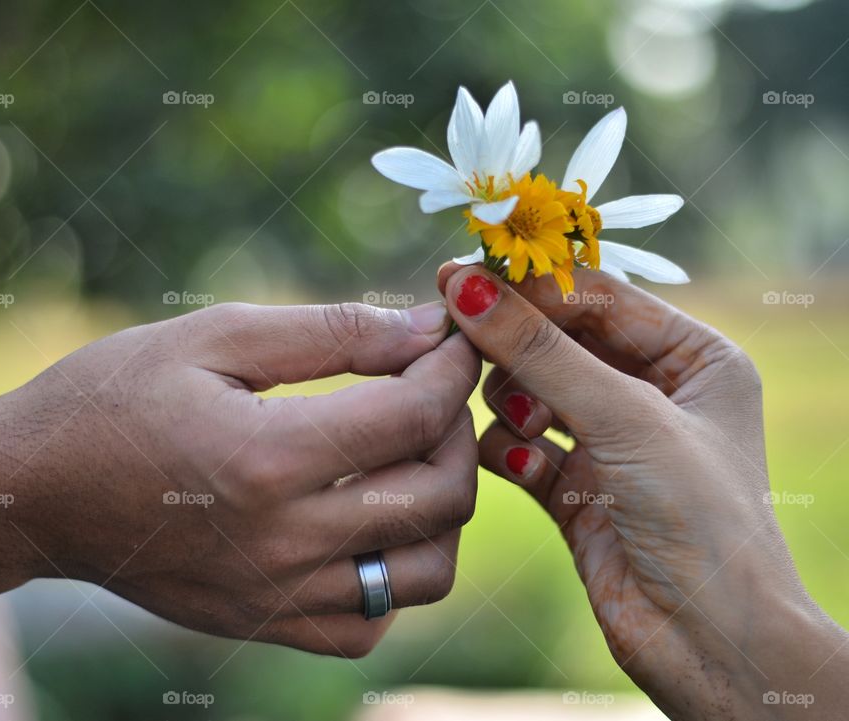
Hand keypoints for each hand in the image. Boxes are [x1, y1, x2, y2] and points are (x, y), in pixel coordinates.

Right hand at [0, 301, 479, 657]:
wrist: (33, 490)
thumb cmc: (114, 397)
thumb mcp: (215, 337)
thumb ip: (333, 332)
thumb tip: (427, 328)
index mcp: (268, 458)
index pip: (415, 416)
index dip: (452, 368)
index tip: (452, 339)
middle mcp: (281, 542)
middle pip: (440, 497)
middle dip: (459, 428)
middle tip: (434, 388)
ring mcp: (275, 595)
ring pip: (426, 572)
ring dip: (441, 507)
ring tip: (411, 455)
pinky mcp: (262, 623)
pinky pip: (370, 621)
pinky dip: (394, 573)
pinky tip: (368, 523)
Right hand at [439, 264, 848, 718]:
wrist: (709, 644)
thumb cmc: (701, 520)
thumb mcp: (626, 418)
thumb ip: (541, 351)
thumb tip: (467, 289)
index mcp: (692, 358)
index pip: (597, 298)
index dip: (528, 286)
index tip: (459, 276)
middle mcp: (651, 394)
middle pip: (556, 342)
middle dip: (515, 348)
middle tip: (459, 343)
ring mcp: (609, 441)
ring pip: (529, 390)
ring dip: (513, 402)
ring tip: (524, 425)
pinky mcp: (572, 488)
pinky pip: (517, 446)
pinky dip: (508, 451)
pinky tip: (519, 467)